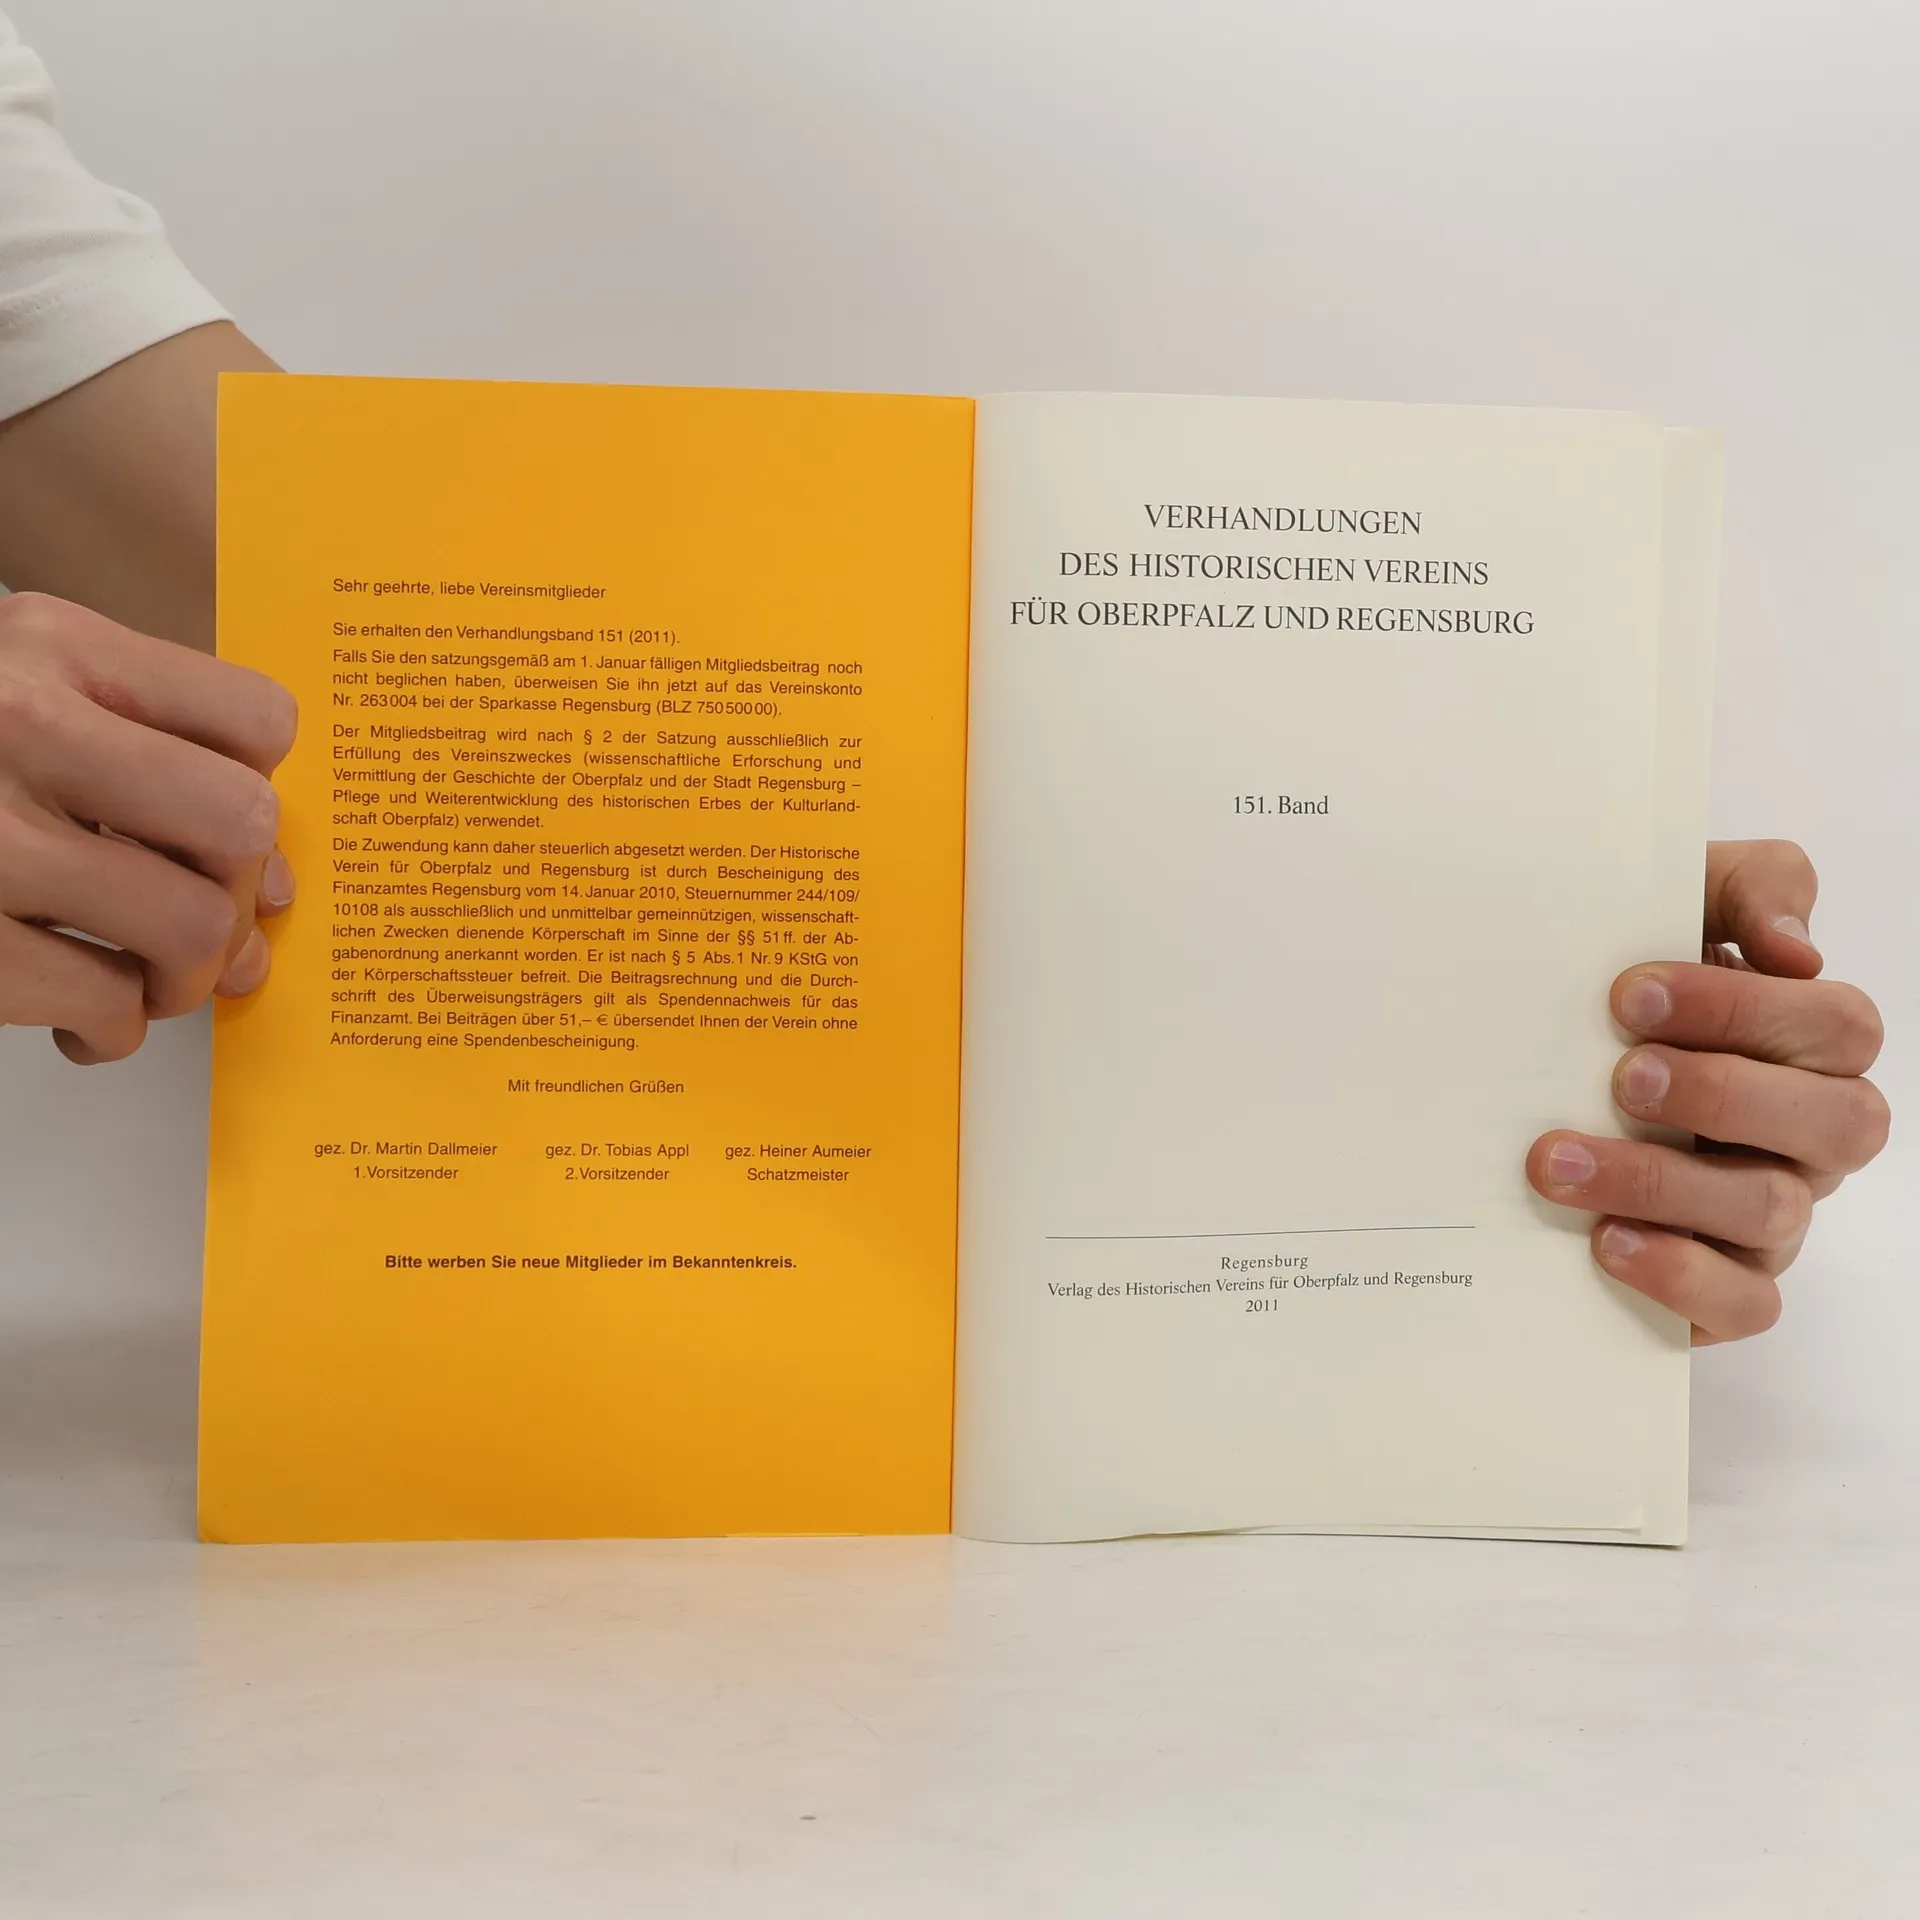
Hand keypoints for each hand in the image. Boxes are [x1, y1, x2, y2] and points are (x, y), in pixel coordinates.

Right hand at [0, 592, 296, 1062]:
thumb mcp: (20, 689)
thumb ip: (144, 750)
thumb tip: (275, 880)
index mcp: (53, 646)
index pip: (256, 719)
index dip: (263, 792)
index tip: (230, 840)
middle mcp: (17, 723)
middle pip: (239, 824)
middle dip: (237, 897)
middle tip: (203, 930)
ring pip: (188, 926)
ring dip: (186, 977)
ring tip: (146, 983)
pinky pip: (106, 1002)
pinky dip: (116, 1030)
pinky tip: (86, 1020)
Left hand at [1526, 840, 1888, 1342]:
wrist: (1541, 1062)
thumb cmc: (1627, 984)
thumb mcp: (1680, 905)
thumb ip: (1751, 889)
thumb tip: (1793, 948)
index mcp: (1816, 1043)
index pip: (1832, 1025)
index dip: (1741, 1009)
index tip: (1628, 994)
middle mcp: (1814, 1131)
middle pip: (1838, 1122)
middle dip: (1722, 1094)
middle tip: (1619, 1077)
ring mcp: (1778, 1210)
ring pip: (1771, 1210)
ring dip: (1661, 1183)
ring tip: (1558, 1160)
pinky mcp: (1732, 1283)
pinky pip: (1746, 1302)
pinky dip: (1680, 1274)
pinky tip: (1605, 1242)